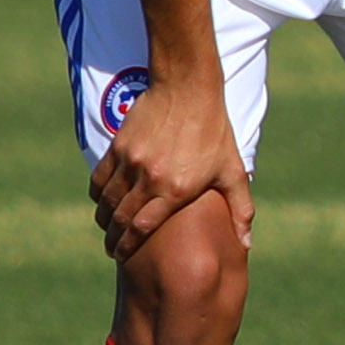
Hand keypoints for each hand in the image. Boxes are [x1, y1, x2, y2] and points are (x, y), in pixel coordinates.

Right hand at [90, 70, 252, 260]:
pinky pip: (99, 180)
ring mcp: (131, 162)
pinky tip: (103, 202)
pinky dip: (98, 195)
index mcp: (176, 189)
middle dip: (113, 239)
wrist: (188, 88)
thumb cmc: (214, 131)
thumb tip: (246, 244)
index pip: (142, 228)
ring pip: (106, 202)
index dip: (128, 246)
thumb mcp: (233, 170)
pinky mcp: (118, 147)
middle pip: (120, 220)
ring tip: (107, 228)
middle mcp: (150, 178)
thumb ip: (240, 209)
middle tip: (111, 249)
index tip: (122, 256)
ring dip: (104, 219)